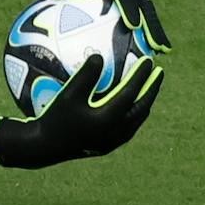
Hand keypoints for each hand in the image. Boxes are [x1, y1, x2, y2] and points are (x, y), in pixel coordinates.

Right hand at [0, 55, 163, 168]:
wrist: (45, 147)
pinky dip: (135, 114)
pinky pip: (129, 127)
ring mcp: (113, 141)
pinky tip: (130, 108)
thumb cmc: (55, 118)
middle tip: (159, 73)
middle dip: (151, 89)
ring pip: (137, 120)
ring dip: (144, 102)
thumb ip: (86, 75)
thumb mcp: (68, 94)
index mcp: (109, 118)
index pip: (131, 93)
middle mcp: (116, 131)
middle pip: (141, 108)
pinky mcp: (107, 146)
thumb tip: (99, 56)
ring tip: (148, 89)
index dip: (141, 76)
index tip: (149, 61)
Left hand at [50, 0, 170, 52]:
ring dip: (157, 30)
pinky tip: (150, 50)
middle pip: (145, 6)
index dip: (129, 9)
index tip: (134, 26)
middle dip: (153, 26)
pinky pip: (143, 15)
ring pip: (149, 12)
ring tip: (163, 51)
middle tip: (159, 46)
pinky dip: (148, 31)